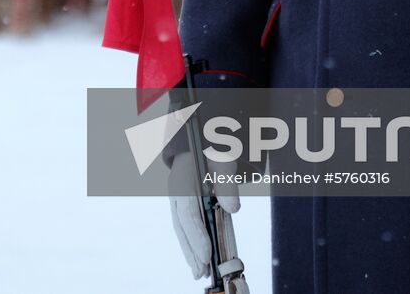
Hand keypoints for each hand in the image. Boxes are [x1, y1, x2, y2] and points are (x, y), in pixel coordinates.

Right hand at [168, 150, 239, 280]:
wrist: (203, 138)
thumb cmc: (214, 148)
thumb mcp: (223, 158)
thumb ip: (226, 182)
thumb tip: (233, 209)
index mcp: (182, 177)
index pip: (187, 210)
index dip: (196, 234)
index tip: (206, 254)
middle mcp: (176, 190)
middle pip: (181, 223)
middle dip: (191, 248)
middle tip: (202, 271)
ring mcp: (177, 197)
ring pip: (181, 228)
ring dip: (189, 250)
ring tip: (199, 271)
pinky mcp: (183, 203)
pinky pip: (185, 226)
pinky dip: (191, 242)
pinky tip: (197, 258)